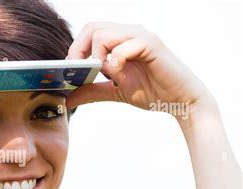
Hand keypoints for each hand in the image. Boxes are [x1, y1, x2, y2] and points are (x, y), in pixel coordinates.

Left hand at [66, 22, 214, 122]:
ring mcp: (139, 35)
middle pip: (90, 28)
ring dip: (97, 59)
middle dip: (78, 51)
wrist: (180, 101)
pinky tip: (121, 78)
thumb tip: (68, 98)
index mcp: (119, 39)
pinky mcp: (150, 43)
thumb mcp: (114, 92)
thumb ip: (92, 92)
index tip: (70, 72)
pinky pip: (121, 48)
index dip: (74, 50)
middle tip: (80, 73)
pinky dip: (115, 65)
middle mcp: (128, 32)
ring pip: (102, 35)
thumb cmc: (152, 91)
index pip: (88, 32)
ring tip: (108, 77)